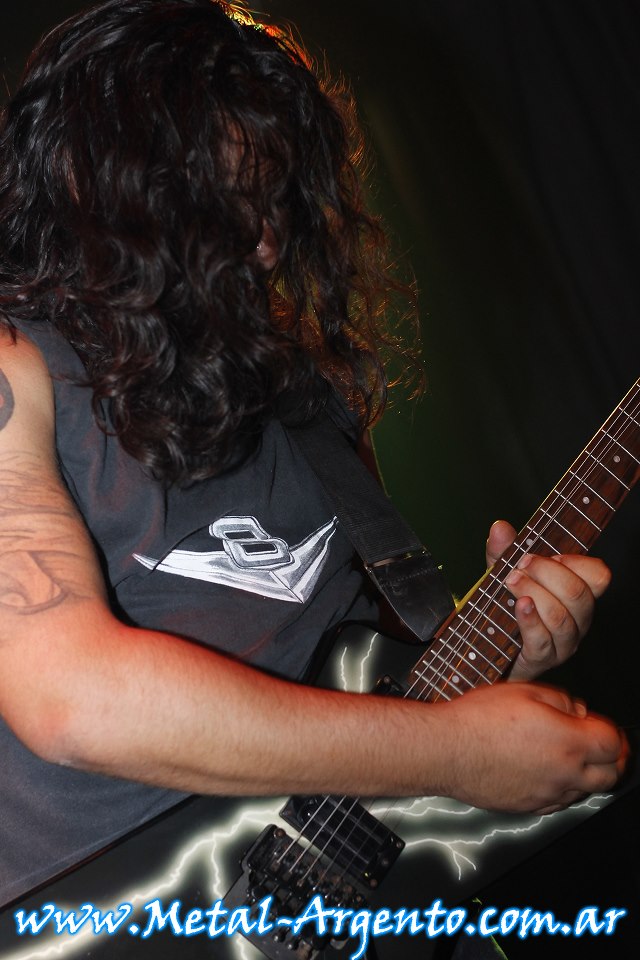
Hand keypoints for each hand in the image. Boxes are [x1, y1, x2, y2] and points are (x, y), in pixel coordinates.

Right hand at [438, 681, 627, 813]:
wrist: (447, 750)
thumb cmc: (479, 720)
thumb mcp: (525, 690)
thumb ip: (561, 700)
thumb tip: (577, 712)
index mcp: (568, 742)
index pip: (613, 744)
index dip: (612, 733)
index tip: (603, 727)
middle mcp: (563, 774)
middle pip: (610, 776)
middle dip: (613, 760)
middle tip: (604, 748)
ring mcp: (547, 795)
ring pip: (585, 792)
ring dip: (588, 775)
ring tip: (572, 757)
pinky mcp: (529, 806)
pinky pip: (559, 803)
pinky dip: (563, 789)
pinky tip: (548, 772)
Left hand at [485, 520, 610, 680]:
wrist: (489, 648)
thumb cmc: (505, 606)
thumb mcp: (503, 574)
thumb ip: (504, 552)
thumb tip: (499, 528)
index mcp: (577, 595)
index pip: (599, 576)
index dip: (578, 562)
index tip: (551, 554)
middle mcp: (577, 620)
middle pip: (578, 594)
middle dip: (547, 573)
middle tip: (521, 563)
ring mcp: (562, 643)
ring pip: (560, 617)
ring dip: (534, 593)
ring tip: (510, 581)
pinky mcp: (542, 659)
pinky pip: (542, 640)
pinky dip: (530, 620)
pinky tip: (519, 605)